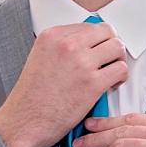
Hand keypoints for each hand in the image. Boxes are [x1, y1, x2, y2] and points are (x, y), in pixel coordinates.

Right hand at [0, 22, 126, 146]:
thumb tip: (85, 44)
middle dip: (111, 46)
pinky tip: (110, 85)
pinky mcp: (92, 83)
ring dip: (118, 60)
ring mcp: (81, 63)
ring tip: (110, 72)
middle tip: (109, 60)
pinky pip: (120, 69)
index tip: (98, 50)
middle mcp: (67, 45)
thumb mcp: (39, 58)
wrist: (24, 122)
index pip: (89, 25)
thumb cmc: (31, 97)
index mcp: (52, 36)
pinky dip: (120, 78)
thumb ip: (60, 47)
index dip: (98, 39)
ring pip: (117, 48)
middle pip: (107, 32)